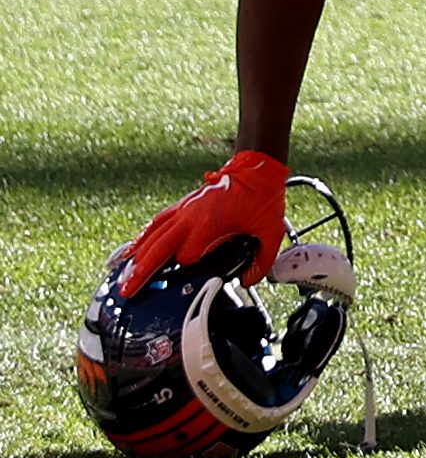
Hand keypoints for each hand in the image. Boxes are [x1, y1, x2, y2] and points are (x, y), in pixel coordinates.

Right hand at [119, 151, 285, 290]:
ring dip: (136, 256)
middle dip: (142, 271)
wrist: (258, 167)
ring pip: (152, 235)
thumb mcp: (270, 230)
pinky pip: (156, 223)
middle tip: (127, 291)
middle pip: (158, 247)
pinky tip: (132, 250)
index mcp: (209, 222)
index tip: (194, 280)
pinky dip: (142, 237)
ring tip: (123, 276)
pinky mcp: (182, 205)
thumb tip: (247, 280)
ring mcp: (184, 209)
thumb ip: (261, 260)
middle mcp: (190, 215)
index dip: (189, 271)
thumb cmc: (263, 196)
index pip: (187, 256)